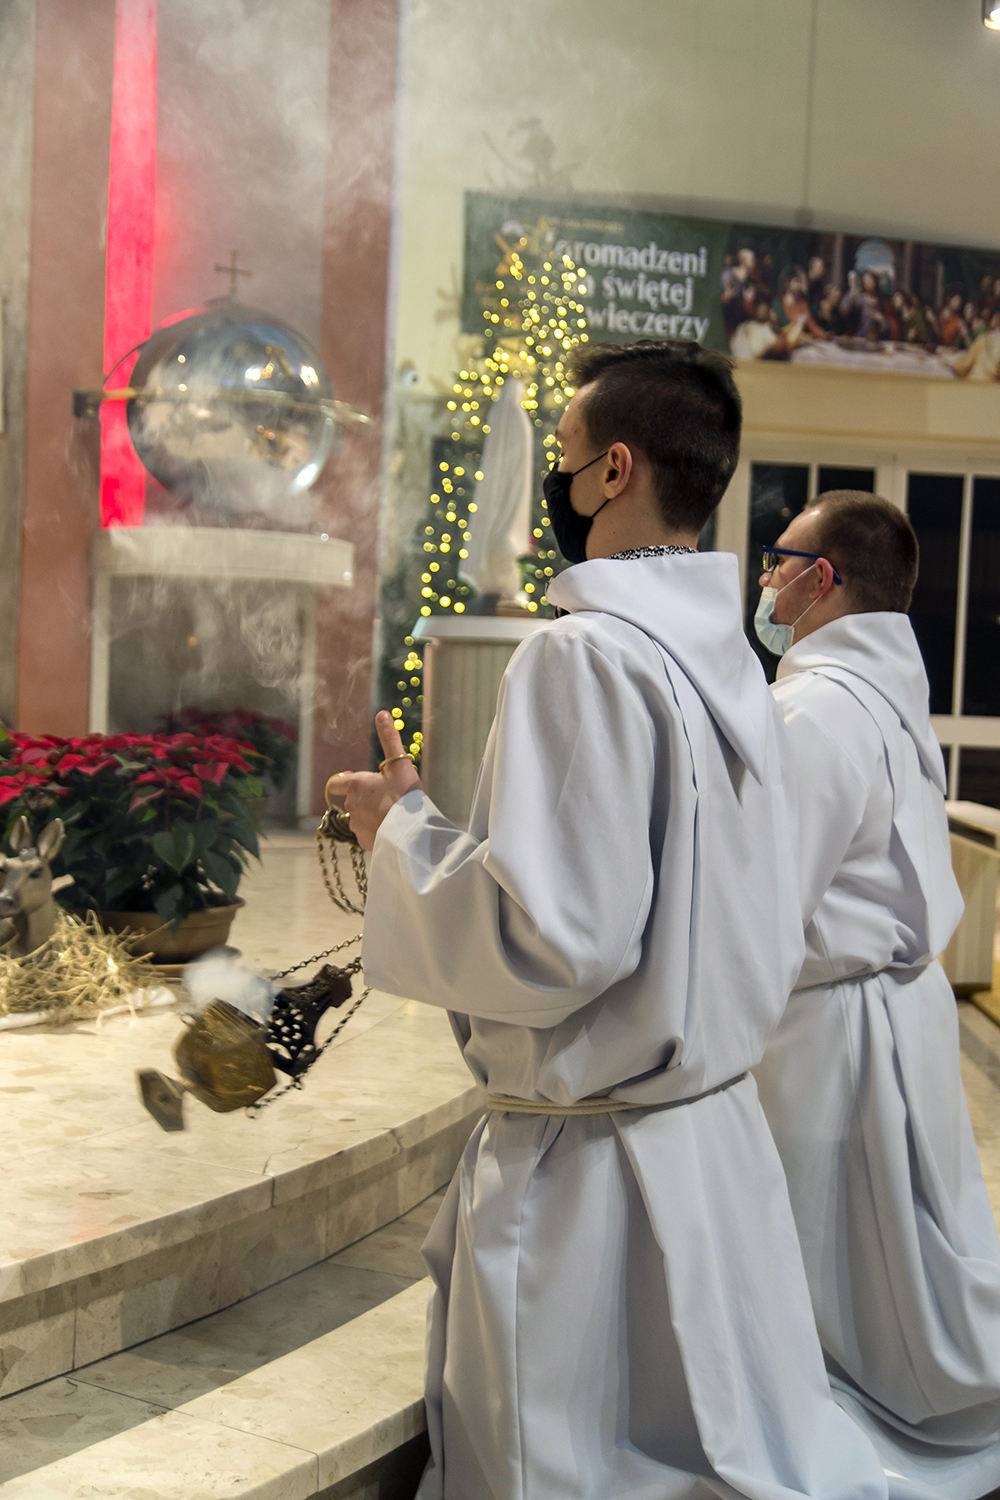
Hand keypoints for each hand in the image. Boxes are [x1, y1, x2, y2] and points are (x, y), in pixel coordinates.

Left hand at [325, 711, 421, 851]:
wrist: (411, 832)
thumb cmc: (405, 796)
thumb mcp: (399, 765)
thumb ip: (389, 739)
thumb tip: (382, 714)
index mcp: (356, 786)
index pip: (335, 783)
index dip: (345, 781)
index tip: (361, 781)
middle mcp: (351, 806)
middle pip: (350, 800)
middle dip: (364, 798)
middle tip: (386, 797)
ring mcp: (356, 825)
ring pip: (358, 818)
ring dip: (369, 815)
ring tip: (389, 814)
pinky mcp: (364, 841)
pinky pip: (366, 834)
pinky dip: (375, 831)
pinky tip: (389, 828)